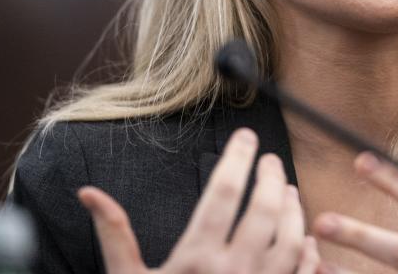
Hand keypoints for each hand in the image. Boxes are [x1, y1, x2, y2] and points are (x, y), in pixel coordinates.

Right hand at [77, 128, 320, 272]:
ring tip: (288, 190)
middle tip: (270, 159)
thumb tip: (89, 192)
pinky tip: (304, 237)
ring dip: (294, 211)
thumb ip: (114, 235)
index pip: (223, 193)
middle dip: (272, 177)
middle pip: (265, 210)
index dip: (237, 158)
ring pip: (292, 240)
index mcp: (196, 260)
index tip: (245, 136)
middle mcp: (233, 273)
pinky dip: (308, 254)